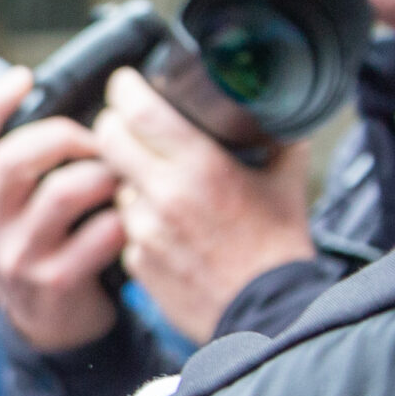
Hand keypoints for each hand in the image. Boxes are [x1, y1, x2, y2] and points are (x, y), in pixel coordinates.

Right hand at [0, 67, 129, 352]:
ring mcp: (16, 259)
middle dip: (65, 136)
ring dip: (102, 174)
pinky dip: (123, 219)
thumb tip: (57, 100)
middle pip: (13, 159)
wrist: (52, 329)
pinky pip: (98, 234)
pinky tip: (130, 220)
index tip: (23, 76)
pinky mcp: (55, 283)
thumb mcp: (9, 214)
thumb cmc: (41, 251)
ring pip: (61, 192)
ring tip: (120, 177)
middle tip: (96, 140)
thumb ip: (19, 169)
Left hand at [92, 68, 312, 344]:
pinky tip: (166, 225)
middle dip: (113, 125)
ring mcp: (143, 230)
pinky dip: (137, 220)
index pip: (137, 110)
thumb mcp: (286, 183)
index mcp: (200, 166)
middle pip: (107, 138)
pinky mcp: (134, 259)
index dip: (124, 89)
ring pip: (114, 183)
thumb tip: (277, 115)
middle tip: (127, 123)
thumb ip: (279, 141)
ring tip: (162, 184)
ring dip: (128, 178)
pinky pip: (123, 226)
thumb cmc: (277, 250)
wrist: (266, 313)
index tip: (125, 82)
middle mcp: (163, 194)